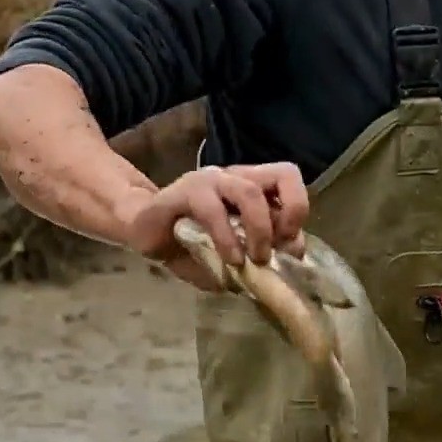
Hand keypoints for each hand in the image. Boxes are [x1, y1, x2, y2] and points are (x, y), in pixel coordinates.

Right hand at [122, 162, 308, 291]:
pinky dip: (226, 238)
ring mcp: (211, 180)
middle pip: (283, 174)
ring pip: (250, 192)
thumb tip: (286, 267)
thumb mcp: (232, 254)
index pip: (289, 182)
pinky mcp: (184, 191)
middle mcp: (236, 177)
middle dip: (291, 214)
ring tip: (254, 260)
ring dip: (259, 230)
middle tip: (278, 249)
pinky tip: (229, 260)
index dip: (299, 211)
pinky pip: (212, 209)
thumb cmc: (189, 243)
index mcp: (252, 186)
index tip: (291, 248)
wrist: (143, 231)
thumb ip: (259, 255)